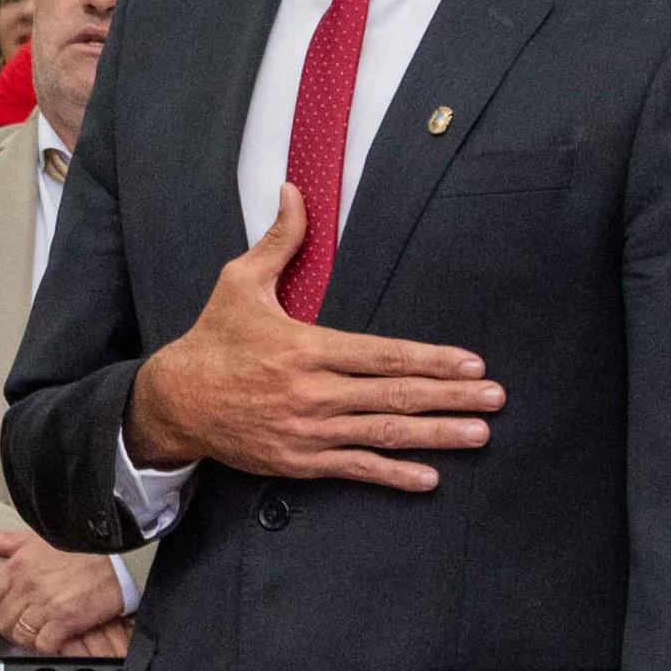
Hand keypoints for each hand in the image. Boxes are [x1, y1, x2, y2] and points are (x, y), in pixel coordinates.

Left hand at [0, 525, 128, 653]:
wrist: (115, 555)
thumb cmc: (79, 546)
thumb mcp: (38, 537)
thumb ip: (8, 540)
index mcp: (17, 567)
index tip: (2, 611)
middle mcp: (27, 587)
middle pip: (1, 621)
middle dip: (9, 628)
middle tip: (21, 627)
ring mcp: (46, 605)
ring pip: (19, 636)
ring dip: (26, 640)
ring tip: (37, 635)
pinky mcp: (66, 620)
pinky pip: (43, 645)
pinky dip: (46, 647)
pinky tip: (53, 639)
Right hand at [121, 185, 505, 489]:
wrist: (175, 401)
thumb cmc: (213, 340)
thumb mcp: (240, 283)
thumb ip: (279, 241)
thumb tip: (295, 192)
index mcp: (305, 348)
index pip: (382, 355)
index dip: (431, 360)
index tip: (471, 364)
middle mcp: (312, 392)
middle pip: (394, 395)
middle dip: (451, 397)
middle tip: (495, 398)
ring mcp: (308, 431)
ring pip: (383, 433)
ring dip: (436, 435)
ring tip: (479, 435)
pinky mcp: (299, 460)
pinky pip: (355, 468)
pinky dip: (393, 474)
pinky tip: (430, 478)